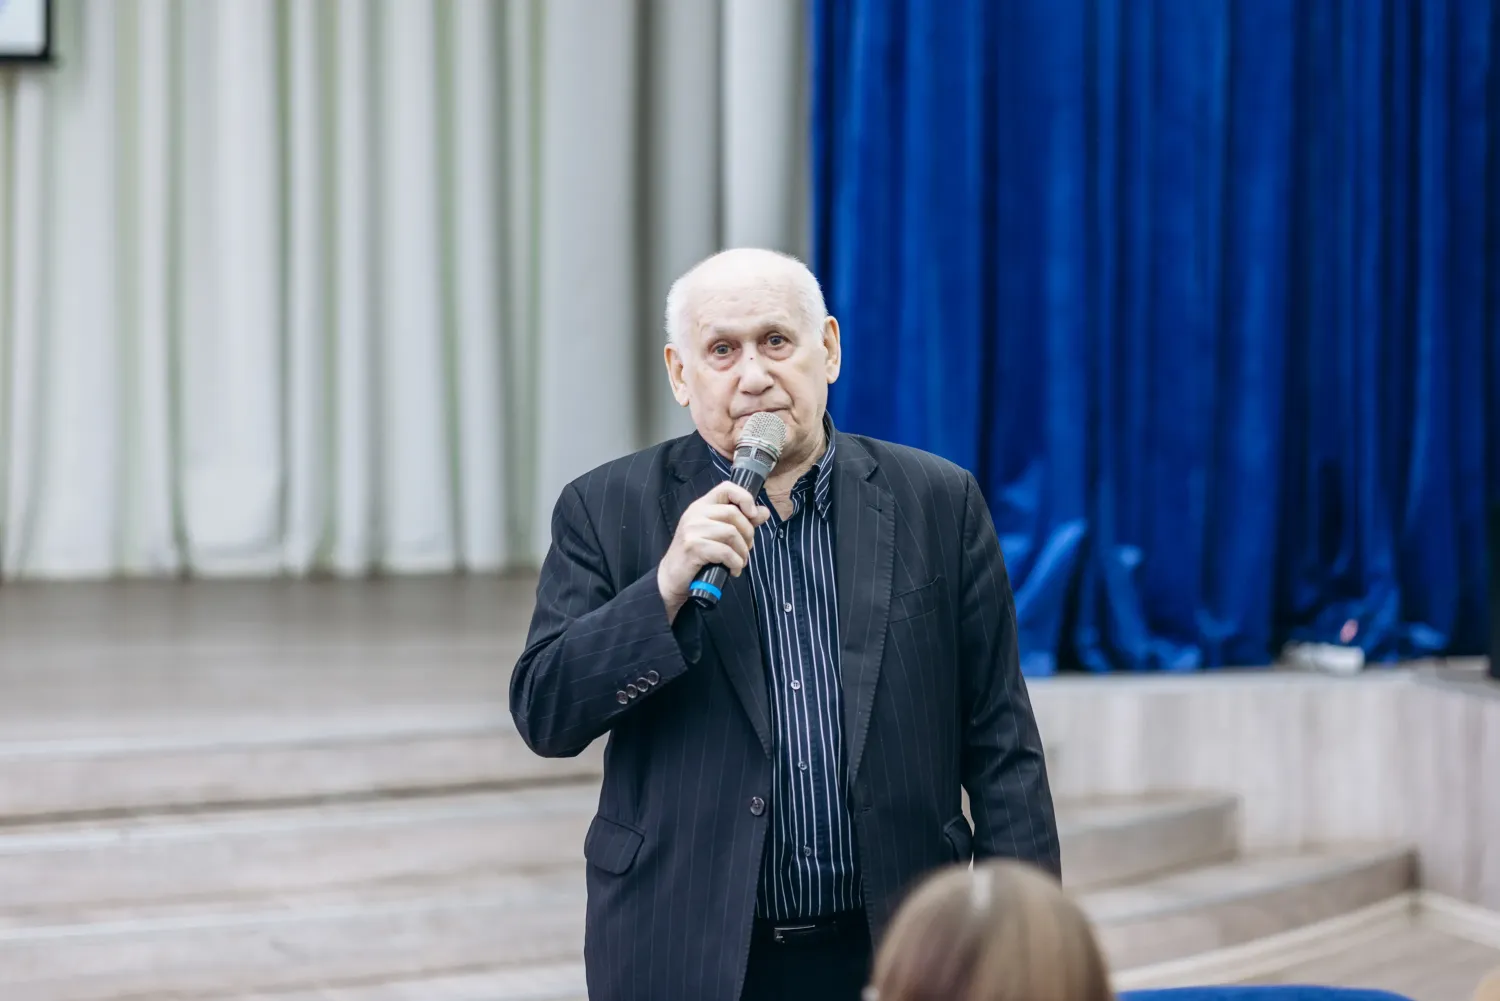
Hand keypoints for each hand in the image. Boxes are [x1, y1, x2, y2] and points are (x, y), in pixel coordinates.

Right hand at [658, 481, 770, 622]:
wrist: (671, 577)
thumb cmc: (696, 555)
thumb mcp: (717, 534)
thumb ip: (741, 521)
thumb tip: (764, 512)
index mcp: (701, 506)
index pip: (726, 488)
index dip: (744, 498)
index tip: (753, 515)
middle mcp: (695, 514)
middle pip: (733, 513)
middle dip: (748, 534)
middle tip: (746, 549)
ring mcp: (692, 530)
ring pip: (731, 533)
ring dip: (743, 551)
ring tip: (741, 562)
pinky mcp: (693, 547)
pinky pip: (725, 552)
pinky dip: (735, 563)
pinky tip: (734, 570)